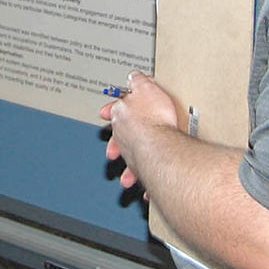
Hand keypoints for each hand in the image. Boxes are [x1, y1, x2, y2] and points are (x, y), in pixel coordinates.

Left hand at [101, 71, 179, 191]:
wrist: (163, 143)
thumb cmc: (156, 118)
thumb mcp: (147, 89)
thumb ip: (138, 82)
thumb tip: (133, 75)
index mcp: (122, 114)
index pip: (114, 109)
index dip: (110, 109)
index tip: (104, 112)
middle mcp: (124, 136)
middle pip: (117, 140)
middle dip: (115, 146)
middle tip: (112, 152)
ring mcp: (132, 154)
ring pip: (128, 163)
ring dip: (129, 171)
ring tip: (127, 179)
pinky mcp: (145, 169)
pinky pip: (144, 178)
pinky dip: (146, 184)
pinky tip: (147, 192)